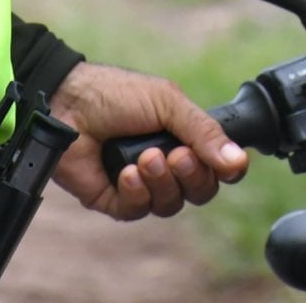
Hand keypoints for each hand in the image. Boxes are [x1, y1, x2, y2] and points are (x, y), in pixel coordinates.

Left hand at [46, 61, 247, 220]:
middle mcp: (166, 163)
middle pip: (200, 190)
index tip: (222, 163)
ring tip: (143, 159)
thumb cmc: (115, 95)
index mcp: (182, 137)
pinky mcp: (115, 199)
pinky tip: (124, 173)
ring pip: (171, 203)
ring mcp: (141, 183)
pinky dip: (136, 192)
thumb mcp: (168, 103)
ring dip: (161, 181)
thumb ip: (204, 132)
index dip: (222, 169)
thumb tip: (238, 161)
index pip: (217, 166)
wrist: (67, 105)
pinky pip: (139, 210)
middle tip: (175, 155)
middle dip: (191, 175)